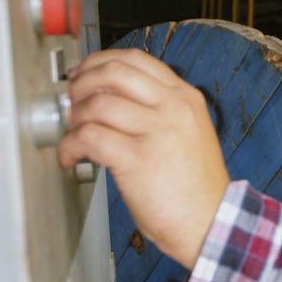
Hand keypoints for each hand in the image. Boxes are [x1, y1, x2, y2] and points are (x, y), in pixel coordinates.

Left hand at [57, 49, 228, 268]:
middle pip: (114, 73)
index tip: (85, 72)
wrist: (211, 222)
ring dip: (75, 118)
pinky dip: (70, 145)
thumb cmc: (196, 186)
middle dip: (83, 83)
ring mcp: (156, 131)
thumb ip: (159, 111)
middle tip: (72, 99)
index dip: (101, 61)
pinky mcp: (136, 159)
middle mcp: (172, 108)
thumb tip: (109, 99)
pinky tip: (71, 156)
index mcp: (185, 98)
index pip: (137, 60)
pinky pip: (89, 137)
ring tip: (74, 133)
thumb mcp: (189, 132)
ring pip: (98, 103)